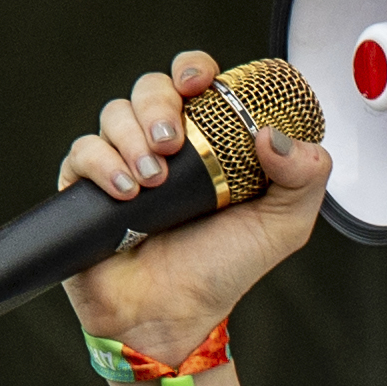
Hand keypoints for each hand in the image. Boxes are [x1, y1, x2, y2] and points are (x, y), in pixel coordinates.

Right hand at [58, 53, 331, 365]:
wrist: (173, 317)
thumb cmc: (222, 270)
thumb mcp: (283, 225)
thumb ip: (304, 177)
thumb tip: (275, 134)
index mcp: (208, 141)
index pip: (195, 81)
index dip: (193, 69)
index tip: (198, 84)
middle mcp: (163, 145)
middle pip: (150, 88)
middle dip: (159, 106)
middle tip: (173, 145)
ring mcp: (123, 162)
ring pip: (114, 115)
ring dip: (133, 139)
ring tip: (152, 179)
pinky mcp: (85, 187)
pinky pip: (82, 151)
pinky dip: (102, 164)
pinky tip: (126, 192)